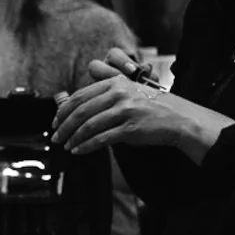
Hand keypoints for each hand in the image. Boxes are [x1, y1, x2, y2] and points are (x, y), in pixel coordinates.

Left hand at [52, 62, 228, 157]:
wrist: (179, 119)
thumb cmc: (151, 108)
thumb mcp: (128, 92)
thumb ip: (105, 95)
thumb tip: (75, 108)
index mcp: (115, 83)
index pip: (80, 96)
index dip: (63, 111)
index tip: (55, 122)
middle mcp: (119, 93)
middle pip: (81, 111)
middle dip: (64, 126)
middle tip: (56, 137)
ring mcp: (125, 110)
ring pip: (89, 126)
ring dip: (74, 139)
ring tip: (67, 147)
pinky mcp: (131, 128)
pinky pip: (102, 139)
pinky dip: (87, 146)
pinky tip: (79, 151)